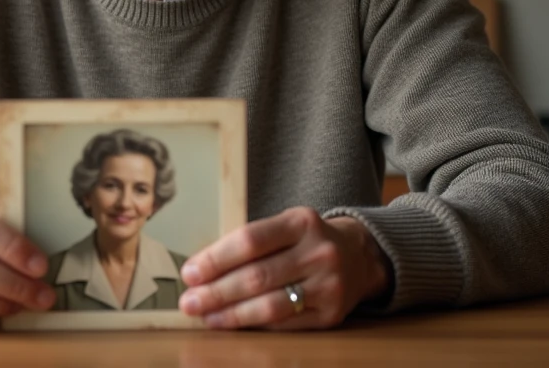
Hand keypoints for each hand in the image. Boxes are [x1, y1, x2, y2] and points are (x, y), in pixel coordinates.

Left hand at [177, 207, 390, 329]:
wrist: (359, 256)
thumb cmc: (306, 241)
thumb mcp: (285, 226)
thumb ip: (251, 243)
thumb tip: (201, 271)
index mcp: (301, 222)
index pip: (250, 240)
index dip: (216, 259)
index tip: (190, 273)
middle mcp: (319, 252)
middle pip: (257, 276)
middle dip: (217, 292)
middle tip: (189, 302)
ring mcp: (329, 285)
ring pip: (270, 306)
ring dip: (231, 314)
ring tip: (205, 317)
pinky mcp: (332, 314)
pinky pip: (285, 324)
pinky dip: (254, 326)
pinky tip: (233, 324)